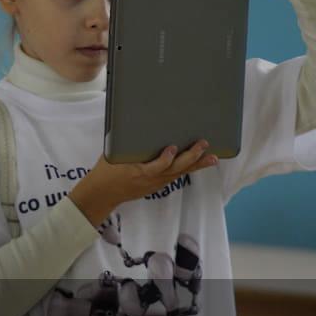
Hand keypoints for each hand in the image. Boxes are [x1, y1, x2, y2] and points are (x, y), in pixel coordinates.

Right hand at [70, 140, 216, 224]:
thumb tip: (136, 122)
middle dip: (191, 157)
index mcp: (137, 171)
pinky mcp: (156, 185)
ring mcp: (155, 183)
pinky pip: (175, 176)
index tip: (173, 148)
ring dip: (196, 164)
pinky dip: (187, 168)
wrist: (102, 193)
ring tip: (212, 157)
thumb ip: (126, 142)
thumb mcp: (113, 154)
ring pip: (180, 173)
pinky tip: (198, 163)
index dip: (166, 159)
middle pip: (175, 169)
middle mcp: (150, 179)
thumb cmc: (106, 170)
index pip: (156, 166)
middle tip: (203, 144)